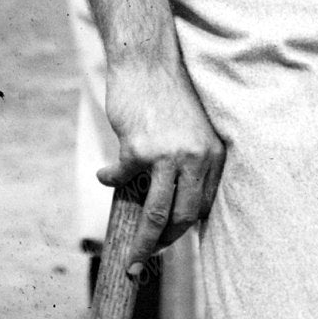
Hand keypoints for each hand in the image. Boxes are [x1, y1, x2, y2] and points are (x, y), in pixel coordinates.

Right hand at [100, 59, 224, 272]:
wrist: (146, 60)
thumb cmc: (166, 93)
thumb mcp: (191, 129)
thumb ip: (189, 162)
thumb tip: (172, 200)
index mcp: (212, 154)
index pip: (203, 205)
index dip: (185, 226)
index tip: (170, 240)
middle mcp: (196, 157)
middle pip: (184, 216)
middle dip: (165, 243)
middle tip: (147, 258)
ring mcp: (168, 154)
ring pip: (157, 213)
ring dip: (143, 241)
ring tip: (131, 256)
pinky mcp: (139, 148)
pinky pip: (122, 178)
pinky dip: (110, 179)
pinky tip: (105, 175)